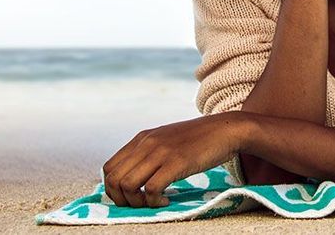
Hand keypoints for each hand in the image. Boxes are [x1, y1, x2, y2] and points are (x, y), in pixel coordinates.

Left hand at [102, 113, 244, 207]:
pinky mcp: (176, 162)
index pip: (109, 168)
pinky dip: (154, 202)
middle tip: (140, 204)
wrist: (226, 130)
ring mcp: (160, 152)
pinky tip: (166, 201)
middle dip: (122, 199)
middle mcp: (146, 144)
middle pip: (113, 179)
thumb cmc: (199, 139)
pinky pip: (151, 190)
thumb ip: (149, 152)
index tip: (131, 197)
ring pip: (127, 185)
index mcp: (142, 138)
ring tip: (153, 203)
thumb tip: (135, 176)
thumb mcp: (167, 140)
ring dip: (137, 203)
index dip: (114, 189)